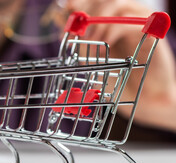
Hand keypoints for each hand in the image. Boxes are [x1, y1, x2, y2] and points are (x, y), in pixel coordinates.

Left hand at [67, 0, 175, 132]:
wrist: (146, 99)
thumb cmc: (120, 84)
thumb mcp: (94, 66)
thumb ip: (82, 50)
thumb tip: (67, 33)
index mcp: (108, 26)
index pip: (92, 5)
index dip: (80, 4)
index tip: (68, 9)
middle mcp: (122, 21)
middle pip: (103, 1)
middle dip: (87, 9)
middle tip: (78, 27)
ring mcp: (136, 25)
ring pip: (116, 5)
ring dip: (99, 20)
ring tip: (91, 38)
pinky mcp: (148, 33)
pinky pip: (128, 21)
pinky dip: (113, 29)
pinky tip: (105, 41)